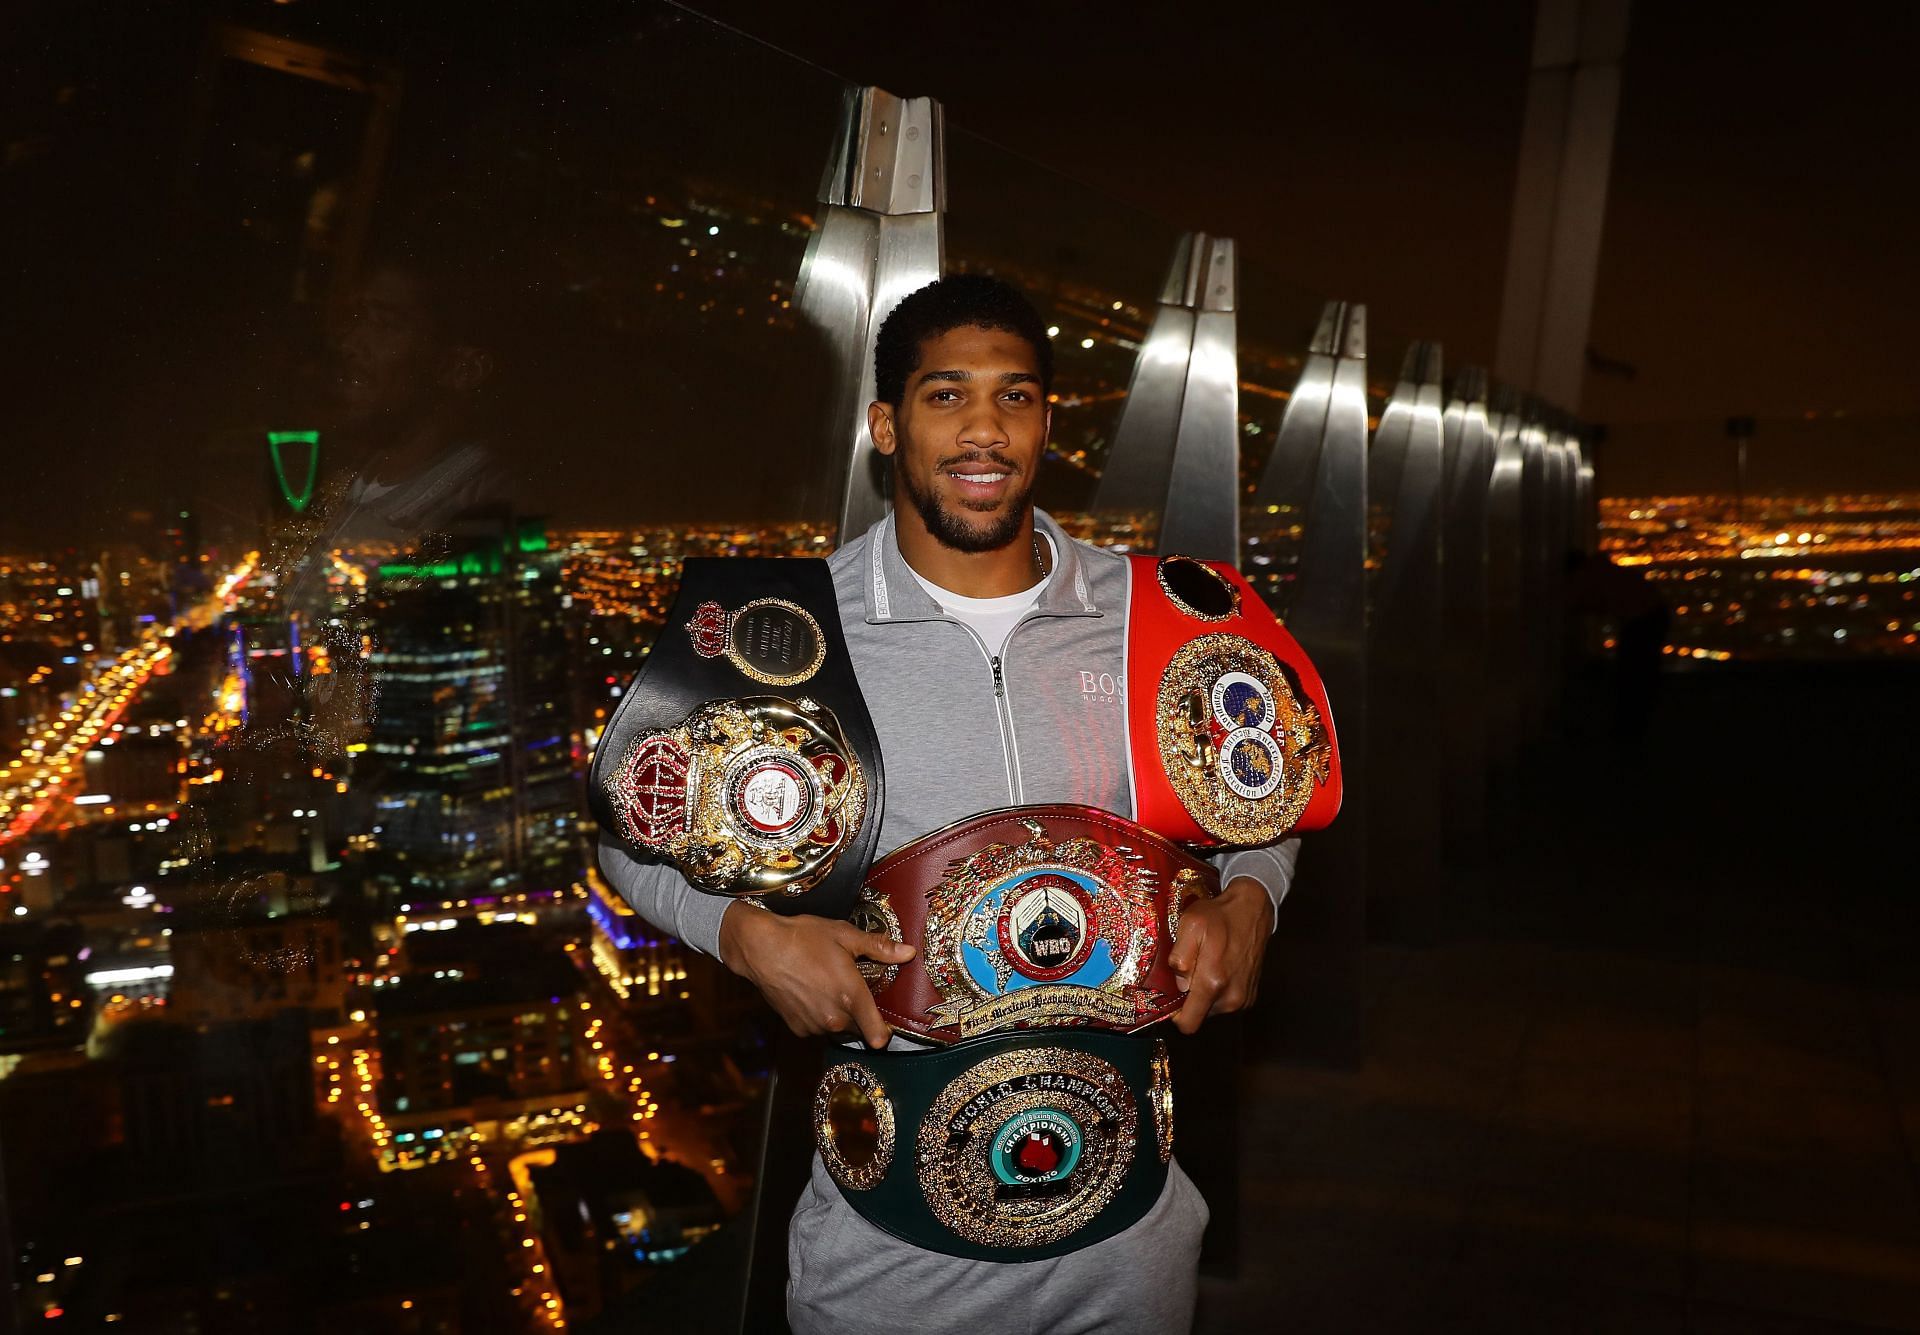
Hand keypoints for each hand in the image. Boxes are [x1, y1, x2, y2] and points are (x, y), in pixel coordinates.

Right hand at [717, 903, 915, 1048]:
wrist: (761, 948)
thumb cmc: (803, 938)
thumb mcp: (845, 935)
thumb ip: (879, 948)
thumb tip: (908, 953)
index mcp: (851, 996)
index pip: (878, 1036)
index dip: (886, 1031)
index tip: (887, 1022)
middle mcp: (834, 1017)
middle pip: (859, 1029)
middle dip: (861, 1015)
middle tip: (854, 989)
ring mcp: (814, 1025)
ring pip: (838, 1028)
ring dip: (840, 1015)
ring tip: (830, 987)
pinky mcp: (797, 1027)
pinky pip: (818, 1028)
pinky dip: (819, 1016)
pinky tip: (813, 993)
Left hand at [1167, 876, 1273, 1034]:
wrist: (1252, 910)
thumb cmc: (1219, 916)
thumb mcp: (1190, 926)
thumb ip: (1180, 957)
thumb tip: (1179, 984)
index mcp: (1213, 983)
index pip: (1188, 1023)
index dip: (1175, 1015)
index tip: (1172, 997)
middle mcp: (1231, 997)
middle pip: (1199, 1016)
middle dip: (1190, 999)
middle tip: (1190, 972)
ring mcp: (1243, 998)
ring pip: (1212, 1009)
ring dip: (1204, 994)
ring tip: (1205, 966)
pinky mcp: (1250, 995)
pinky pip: (1225, 1002)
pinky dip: (1219, 991)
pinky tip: (1219, 968)